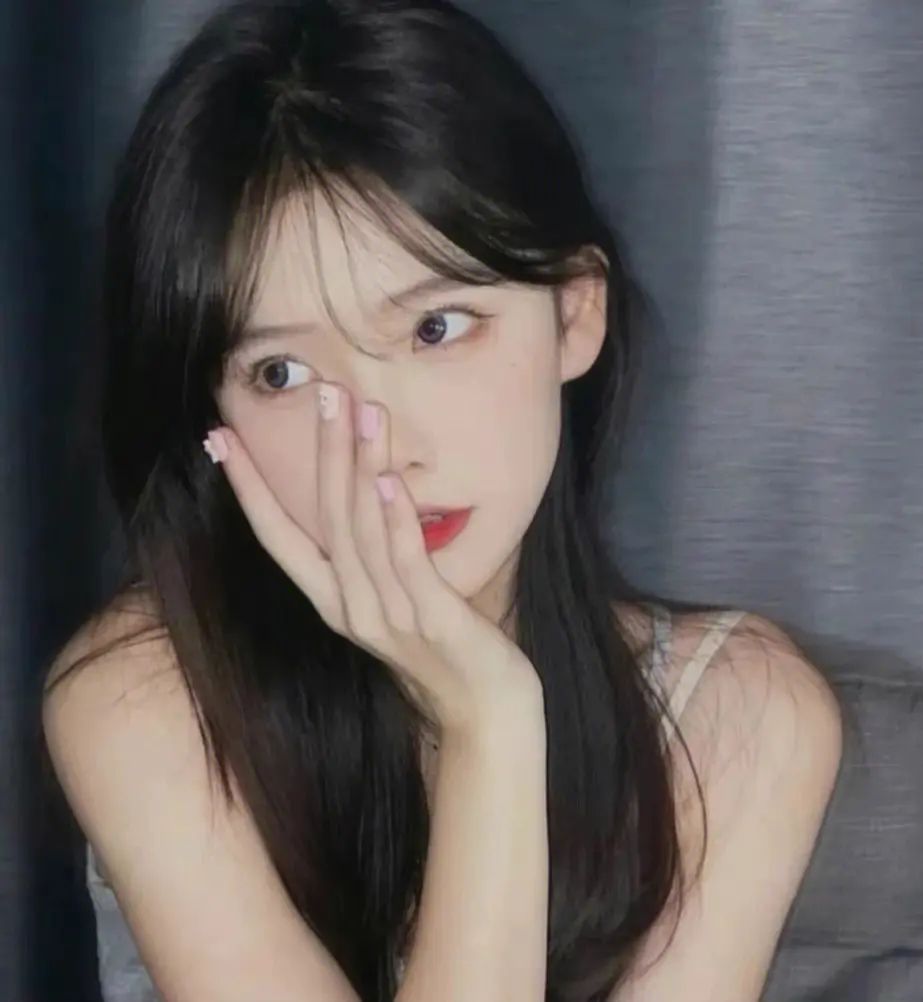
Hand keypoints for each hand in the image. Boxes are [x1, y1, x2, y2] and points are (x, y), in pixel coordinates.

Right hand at [203, 382, 541, 740]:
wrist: (485, 713)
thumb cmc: (442, 650)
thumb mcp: (394, 601)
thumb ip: (373, 558)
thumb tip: (368, 494)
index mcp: (335, 602)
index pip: (277, 537)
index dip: (248, 489)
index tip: (220, 439)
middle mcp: (351, 608)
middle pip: (325, 519)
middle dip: (322, 453)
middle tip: (322, 392)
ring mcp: (390, 616)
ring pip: (363, 532)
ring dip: (361, 468)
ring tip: (360, 412)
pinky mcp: (433, 621)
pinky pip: (408, 565)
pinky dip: (397, 522)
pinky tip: (391, 480)